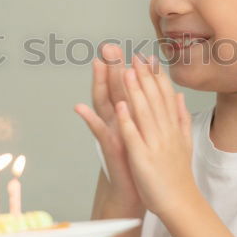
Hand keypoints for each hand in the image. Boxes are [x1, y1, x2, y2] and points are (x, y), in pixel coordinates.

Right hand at [74, 44, 142, 212]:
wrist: (138, 190)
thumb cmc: (144, 162)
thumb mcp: (148, 132)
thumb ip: (149, 112)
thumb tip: (155, 93)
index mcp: (130, 116)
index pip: (127, 87)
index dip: (128, 68)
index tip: (129, 48)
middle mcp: (118, 121)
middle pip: (112, 89)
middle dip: (110, 68)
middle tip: (108, 46)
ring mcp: (111, 132)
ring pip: (103, 104)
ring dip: (98, 84)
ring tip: (96, 65)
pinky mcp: (108, 147)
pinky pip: (97, 132)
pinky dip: (90, 120)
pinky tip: (82, 108)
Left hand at [114, 55, 196, 218]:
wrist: (180, 202)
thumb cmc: (178, 174)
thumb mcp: (185, 141)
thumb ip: (182, 118)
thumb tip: (179, 97)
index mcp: (174, 128)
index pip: (165, 97)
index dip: (156, 77)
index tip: (148, 59)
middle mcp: (166, 132)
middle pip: (154, 100)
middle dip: (143, 77)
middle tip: (134, 56)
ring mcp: (155, 145)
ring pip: (144, 113)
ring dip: (135, 92)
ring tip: (126, 72)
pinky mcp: (143, 158)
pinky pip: (133, 137)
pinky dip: (127, 121)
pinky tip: (120, 107)